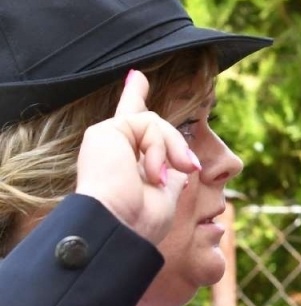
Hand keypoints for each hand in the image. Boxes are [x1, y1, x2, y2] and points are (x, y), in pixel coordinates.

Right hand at [75, 70, 200, 244]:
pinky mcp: (106, 131)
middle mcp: (111, 146)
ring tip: (164, 179)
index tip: (137, 78)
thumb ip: (170, 169)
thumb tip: (183, 161)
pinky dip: (159, 148)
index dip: (134, 98)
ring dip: (172, 150)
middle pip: (148, 119)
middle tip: (189, 169)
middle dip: (175, 145)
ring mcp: (107, 137)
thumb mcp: (165, 192)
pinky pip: (149, 124)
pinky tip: (153, 173)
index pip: (132, 124)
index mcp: (123, 160)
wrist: (120, 228)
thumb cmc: (141, 221)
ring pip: (156, 123)